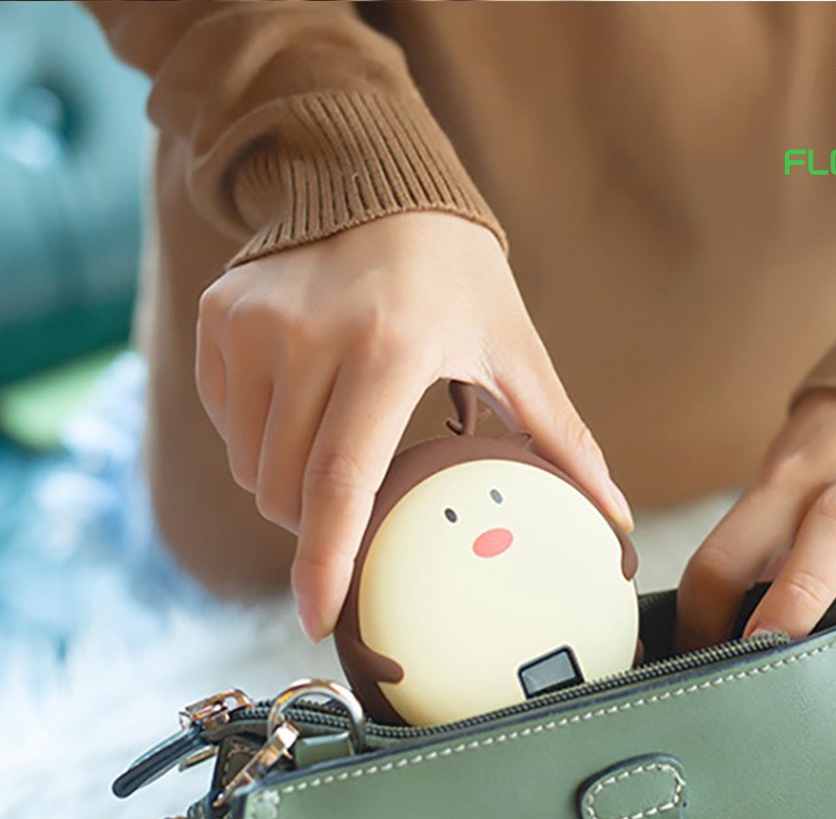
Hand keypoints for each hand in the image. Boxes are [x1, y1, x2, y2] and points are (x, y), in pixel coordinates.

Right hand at [196, 211, 631, 639]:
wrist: (375, 183)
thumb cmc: (457, 278)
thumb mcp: (514, 350)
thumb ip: (560, 438)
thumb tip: (615, 517)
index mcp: (389, 349)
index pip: (339, 481)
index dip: (324, 562)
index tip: (318, 618)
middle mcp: (307, 333)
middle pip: (286, 489)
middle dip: (316, 526)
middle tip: (358, 506)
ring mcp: (251, 322)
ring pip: (249, 464)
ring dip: (287, 487)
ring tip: (335, 447)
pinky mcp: (220, 317)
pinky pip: (224, 421)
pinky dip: (259, 439)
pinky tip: (301, 404)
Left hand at [676, 391, 835, 660]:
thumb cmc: (825, 460)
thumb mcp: (782, 489)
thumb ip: (763, 552)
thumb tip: (720, 636)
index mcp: (784, 481)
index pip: (731, 546)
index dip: (705, 607)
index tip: (703, 658)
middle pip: (826, 528)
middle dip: (797, 594)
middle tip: (771, 649)